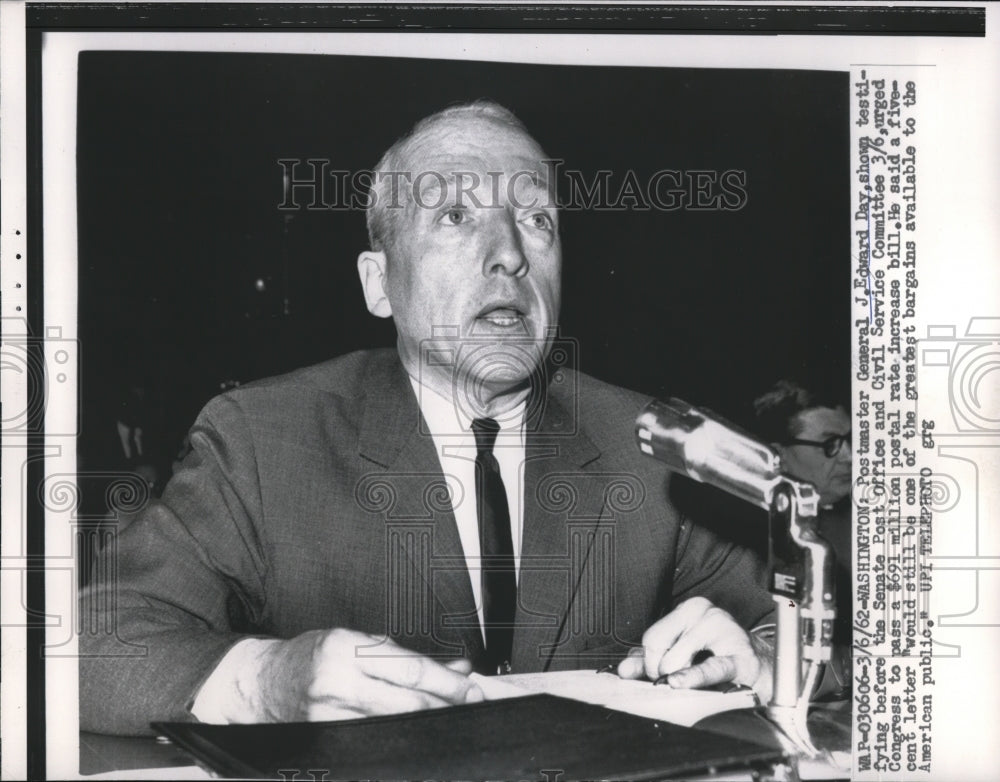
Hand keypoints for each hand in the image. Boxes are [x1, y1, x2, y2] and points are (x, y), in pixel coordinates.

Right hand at [254, 628, 483, 720]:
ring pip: (396, 726)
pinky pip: (375, 741)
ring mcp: (330, 715)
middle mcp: (337, 681)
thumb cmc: (312, 656)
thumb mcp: (357, 640)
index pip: (410, 669)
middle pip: (409, 703)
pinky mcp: (327, 741)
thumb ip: (405, 656)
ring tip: (447, 718)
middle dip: (446, 705)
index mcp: (346, 647)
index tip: (471, 687)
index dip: (447, 682)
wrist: (263, 683)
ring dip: (428, 724)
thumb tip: (455, 668)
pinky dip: (400, 739)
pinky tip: (415, 735)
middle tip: (471, 704)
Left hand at [617, 597, 772, 700]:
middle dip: (657, 671)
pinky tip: (679, 683)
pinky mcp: (741, 657)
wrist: (761, 670)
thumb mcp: (681, 654)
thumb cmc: (719, 658)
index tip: (654, 676)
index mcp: (690, 609)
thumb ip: (651, 659)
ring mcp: (725, 631)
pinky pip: (709, 668)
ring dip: (676, 679)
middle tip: (670, 682)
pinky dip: (691, 678)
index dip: (647, 663)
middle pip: (657, 643)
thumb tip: (624, 669)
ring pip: (676, 658)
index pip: (651, 636)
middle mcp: (706, 613)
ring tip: (691, 683)